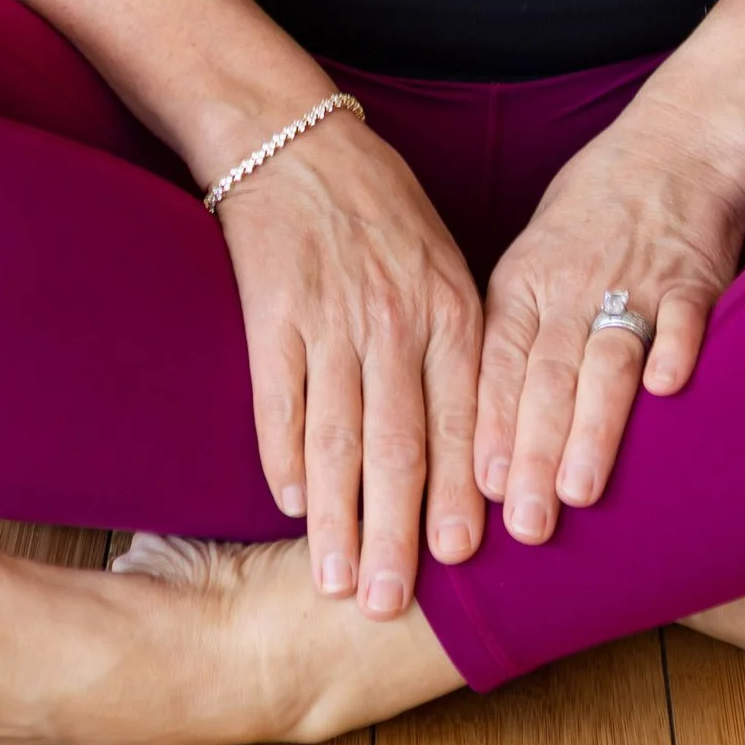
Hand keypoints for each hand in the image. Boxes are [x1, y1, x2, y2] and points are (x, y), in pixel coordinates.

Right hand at [213, 112, 485, 617]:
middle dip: (398, 534)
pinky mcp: (271, 313)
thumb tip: (472, 440)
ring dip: (337, 518)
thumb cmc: (379, 207)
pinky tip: (288, 504)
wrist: (295, 139)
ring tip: (337, 580)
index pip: (460, 420)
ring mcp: (331, 319)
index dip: (459, 495)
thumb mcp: (441, 263)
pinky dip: (281, 457)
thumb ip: (457, 345)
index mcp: (448, 309)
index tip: (461, 562)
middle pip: (398, 446)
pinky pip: (278, 399)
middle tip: (393, 605)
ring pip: (337, 438)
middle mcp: (395, 321)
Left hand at [476, 94, 744, 545]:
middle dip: (532, 453)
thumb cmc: (597, 207)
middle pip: (546, 376)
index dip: (488, 426)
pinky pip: (682, 317)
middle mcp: (571, 284)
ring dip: (591, 426)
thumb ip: (515, 331)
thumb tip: (481, 427)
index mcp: (525, 280)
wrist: (678, 139)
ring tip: (578, 490)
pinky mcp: (695, 277)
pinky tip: (667, 392)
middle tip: (525, 524)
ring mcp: (634, 280)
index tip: (478, 493)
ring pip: (606, 359)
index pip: (497, 362)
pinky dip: (674, 351)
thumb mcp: (535, 254)